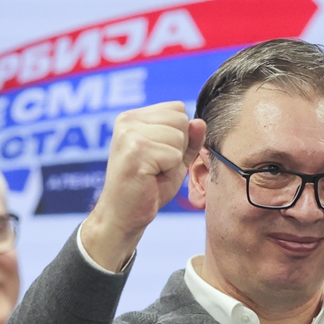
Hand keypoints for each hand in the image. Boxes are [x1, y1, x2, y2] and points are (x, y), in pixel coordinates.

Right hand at [80, 101, 206, 270]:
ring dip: (173, 160)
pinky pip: (174, 155)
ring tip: (153, 172)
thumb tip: (200, 122)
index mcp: (133, 117)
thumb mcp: (175, 159)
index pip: (178, 108)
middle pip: (181, 119)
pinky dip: (169, 171)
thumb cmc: (147, 187)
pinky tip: (150, 178)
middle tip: (157, 166)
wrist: (124, 215)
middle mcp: (128, 120)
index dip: (179, 135)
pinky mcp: (136, 150)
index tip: (159, 155)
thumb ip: (189, 140)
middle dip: (178, 147)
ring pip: (179, 136)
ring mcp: (130, 133)